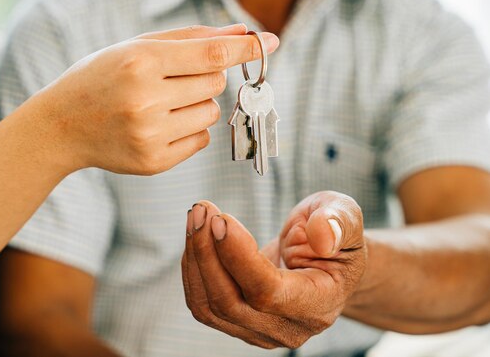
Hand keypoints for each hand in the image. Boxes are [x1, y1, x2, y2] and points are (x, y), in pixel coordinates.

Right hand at [38, 24, 278, 175]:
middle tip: (176, 78)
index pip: (210, 54)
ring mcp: (150, 136)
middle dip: (207, 77)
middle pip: (215, 84)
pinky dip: (190, 130)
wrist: (62, 125)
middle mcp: (146, 101)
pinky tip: (159, 125)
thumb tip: (241, 33)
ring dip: (198, 104)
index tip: (269, 41)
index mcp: (140, 63)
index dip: (244, 48)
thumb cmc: (101, 77)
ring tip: (161, 104)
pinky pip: (201, 141)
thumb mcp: (136, 47)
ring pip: (211, 113)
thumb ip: (190, 39)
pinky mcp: (154, 163)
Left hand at [181, 192, 365, 348]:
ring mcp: (259, 330)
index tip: (222, 219)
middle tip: (203, 210)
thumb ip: (339, 223)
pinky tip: (198, 234)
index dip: (238, 257)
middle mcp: (287, 327)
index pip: (268, 292)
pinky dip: (193, 266)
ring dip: (195, 257)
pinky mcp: (237, 322)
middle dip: (208, 252)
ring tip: (197, 216)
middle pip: (229, 302)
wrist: (326, 256)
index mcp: (319, 304)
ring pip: (208, 305)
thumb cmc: (336, 234)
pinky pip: (202, 301)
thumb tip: (321, 235)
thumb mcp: (347, 217)